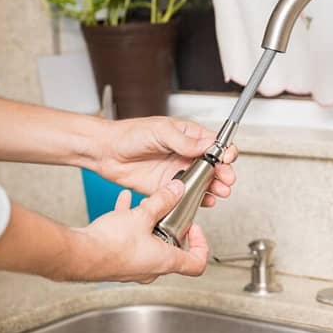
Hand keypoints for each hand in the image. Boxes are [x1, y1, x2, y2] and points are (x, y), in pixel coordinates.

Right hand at [67, 180, 208, 282]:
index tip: (194, 229)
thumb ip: (162, 201)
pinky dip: (129, 224)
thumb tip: (175, 191)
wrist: (81, 254)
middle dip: (169, 227)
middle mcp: (152, 269)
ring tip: (142, 207)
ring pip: (149, 243)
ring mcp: (134, 268)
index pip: (197, 263)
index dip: (201, 245)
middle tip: (167, 212)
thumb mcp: (142, 215)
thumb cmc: (110, 245)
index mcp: (165, 261)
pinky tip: (122, 206)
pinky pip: (130, 241)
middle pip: (172, 250)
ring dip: (148, 225)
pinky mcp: (118, 262)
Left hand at [96, 117, 238, 206]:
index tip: (227, 158)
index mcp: (186, 136)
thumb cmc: (129, 134)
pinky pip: (186, 195)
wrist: (106, 151)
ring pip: (202, 182)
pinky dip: (197, 199)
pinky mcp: (166, 187)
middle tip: (226, 179)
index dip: (224, 151)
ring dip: (214, 187)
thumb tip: (205, 146)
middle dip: (223, 173)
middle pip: (212, 165)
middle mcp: (184, 154)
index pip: (213, 143)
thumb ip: (183, 141)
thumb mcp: (160, 131)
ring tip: (220, 192)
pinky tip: (205, 201)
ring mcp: (176, 171)